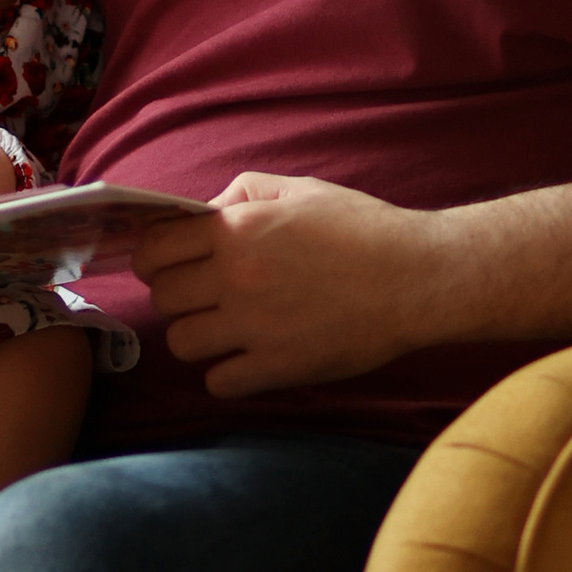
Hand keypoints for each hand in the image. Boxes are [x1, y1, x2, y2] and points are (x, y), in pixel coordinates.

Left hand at [133, 173, 440, 395]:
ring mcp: (254, 325)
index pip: (153, 250)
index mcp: (236, 230)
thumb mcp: (301, 189)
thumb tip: (203, 213)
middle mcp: (236, 277)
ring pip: (183, 342)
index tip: (168, 265)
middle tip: (204, 296)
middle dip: (176, 296)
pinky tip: (248, 359)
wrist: (418, 278)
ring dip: (198, 336)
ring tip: (226, 329)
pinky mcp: (277, 366)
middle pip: (163, 298)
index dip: (153, 258)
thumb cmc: (363, 229)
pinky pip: (218, 382)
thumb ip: (244, 193)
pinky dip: (227, 374)